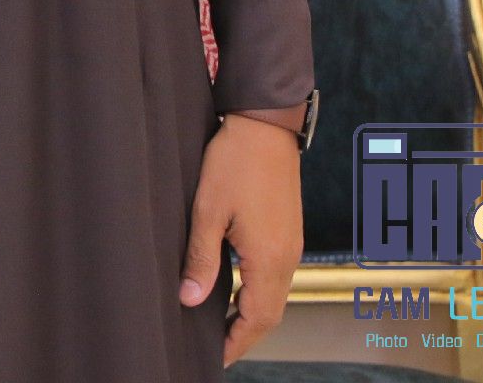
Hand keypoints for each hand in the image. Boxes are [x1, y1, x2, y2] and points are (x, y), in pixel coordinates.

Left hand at [179, 113, 303, 365]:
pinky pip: (277, 276)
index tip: (215, 357)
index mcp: (268, 259)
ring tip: (222, 325)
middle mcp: (287, 257)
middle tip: (217, 348)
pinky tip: (238, 290)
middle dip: (244, 334)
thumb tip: (191, 299)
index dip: (235, 342)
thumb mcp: (207, 210)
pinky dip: (259, 293)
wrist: (266, 126)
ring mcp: (292, 245)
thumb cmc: (235, 162)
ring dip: (252, 314)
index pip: (256, 318)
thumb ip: (201, 258)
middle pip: (270, 314)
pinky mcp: (289, 232)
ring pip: (275, 296)